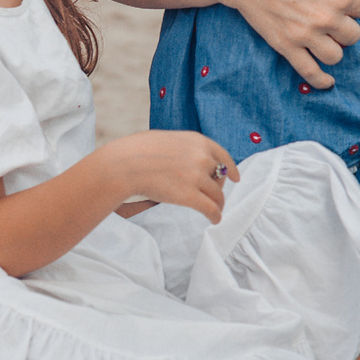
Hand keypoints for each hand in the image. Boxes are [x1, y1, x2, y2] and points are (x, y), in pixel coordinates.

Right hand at [101, 129, 238, 222]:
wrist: (124, 165)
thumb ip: (183, 148)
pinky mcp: (190, 196)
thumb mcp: (167, 139)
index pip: (222, 155)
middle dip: (218, 187)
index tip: (235, 178)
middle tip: (214, 196)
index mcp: (197, 141)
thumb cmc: (137, 151)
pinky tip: (215, 220)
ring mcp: (196, 177)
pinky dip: (216, 216)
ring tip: (216, 211)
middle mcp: (201, 157)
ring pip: (217, 195)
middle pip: (220, 176)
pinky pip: (211, 209)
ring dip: (218, 204)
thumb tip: (189, 159)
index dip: (231, 168)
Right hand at [213, 0, 359, 89]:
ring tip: (325, 39)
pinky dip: (321, 80)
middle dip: (345, 27)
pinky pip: (310, 72)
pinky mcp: (286, 46)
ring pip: (336, 55)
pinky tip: (327, 81)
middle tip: (330, 18)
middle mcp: (326, 17)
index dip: (351, 3)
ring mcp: (306, 35)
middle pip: (353, 35)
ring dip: (334, 48)